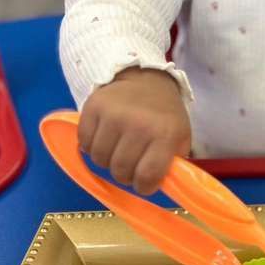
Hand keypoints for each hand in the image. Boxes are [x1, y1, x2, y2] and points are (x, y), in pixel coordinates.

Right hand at [78, 67, 191, 194]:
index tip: (144, 183)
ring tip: (117, 151)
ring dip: (107, 161)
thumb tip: (161, 186)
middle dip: (125, 175)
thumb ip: (173, 163)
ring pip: (100, 159)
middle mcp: (138, 124)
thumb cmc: (165, 113)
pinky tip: (104, 139)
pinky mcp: (92, 107)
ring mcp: (113, 115)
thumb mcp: (180, 136)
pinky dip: (91, 147)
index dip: (144, 186)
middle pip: (120, 170)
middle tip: (130, 166)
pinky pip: (84, 143)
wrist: (145, 78)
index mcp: (165, 134)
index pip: (147, 175)